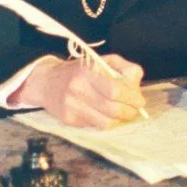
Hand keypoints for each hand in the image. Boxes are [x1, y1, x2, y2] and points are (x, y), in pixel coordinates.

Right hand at [12, 53, 146, 128]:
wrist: (47, 82)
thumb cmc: (81, 70)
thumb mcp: (104, 61)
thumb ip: (125, 69)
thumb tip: (137, 87)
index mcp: (88, 72)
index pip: (116, 90)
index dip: (132, 97)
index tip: (140, 101)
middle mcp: (77, 90)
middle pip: (112, 109)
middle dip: (129, 111)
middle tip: (135, 110)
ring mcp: (71, 107)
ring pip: (105, 122)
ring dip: (119, 120)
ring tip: (123, 113)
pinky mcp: (68, 120)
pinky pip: (95, 126)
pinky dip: (105, 121)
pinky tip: (105, 114)